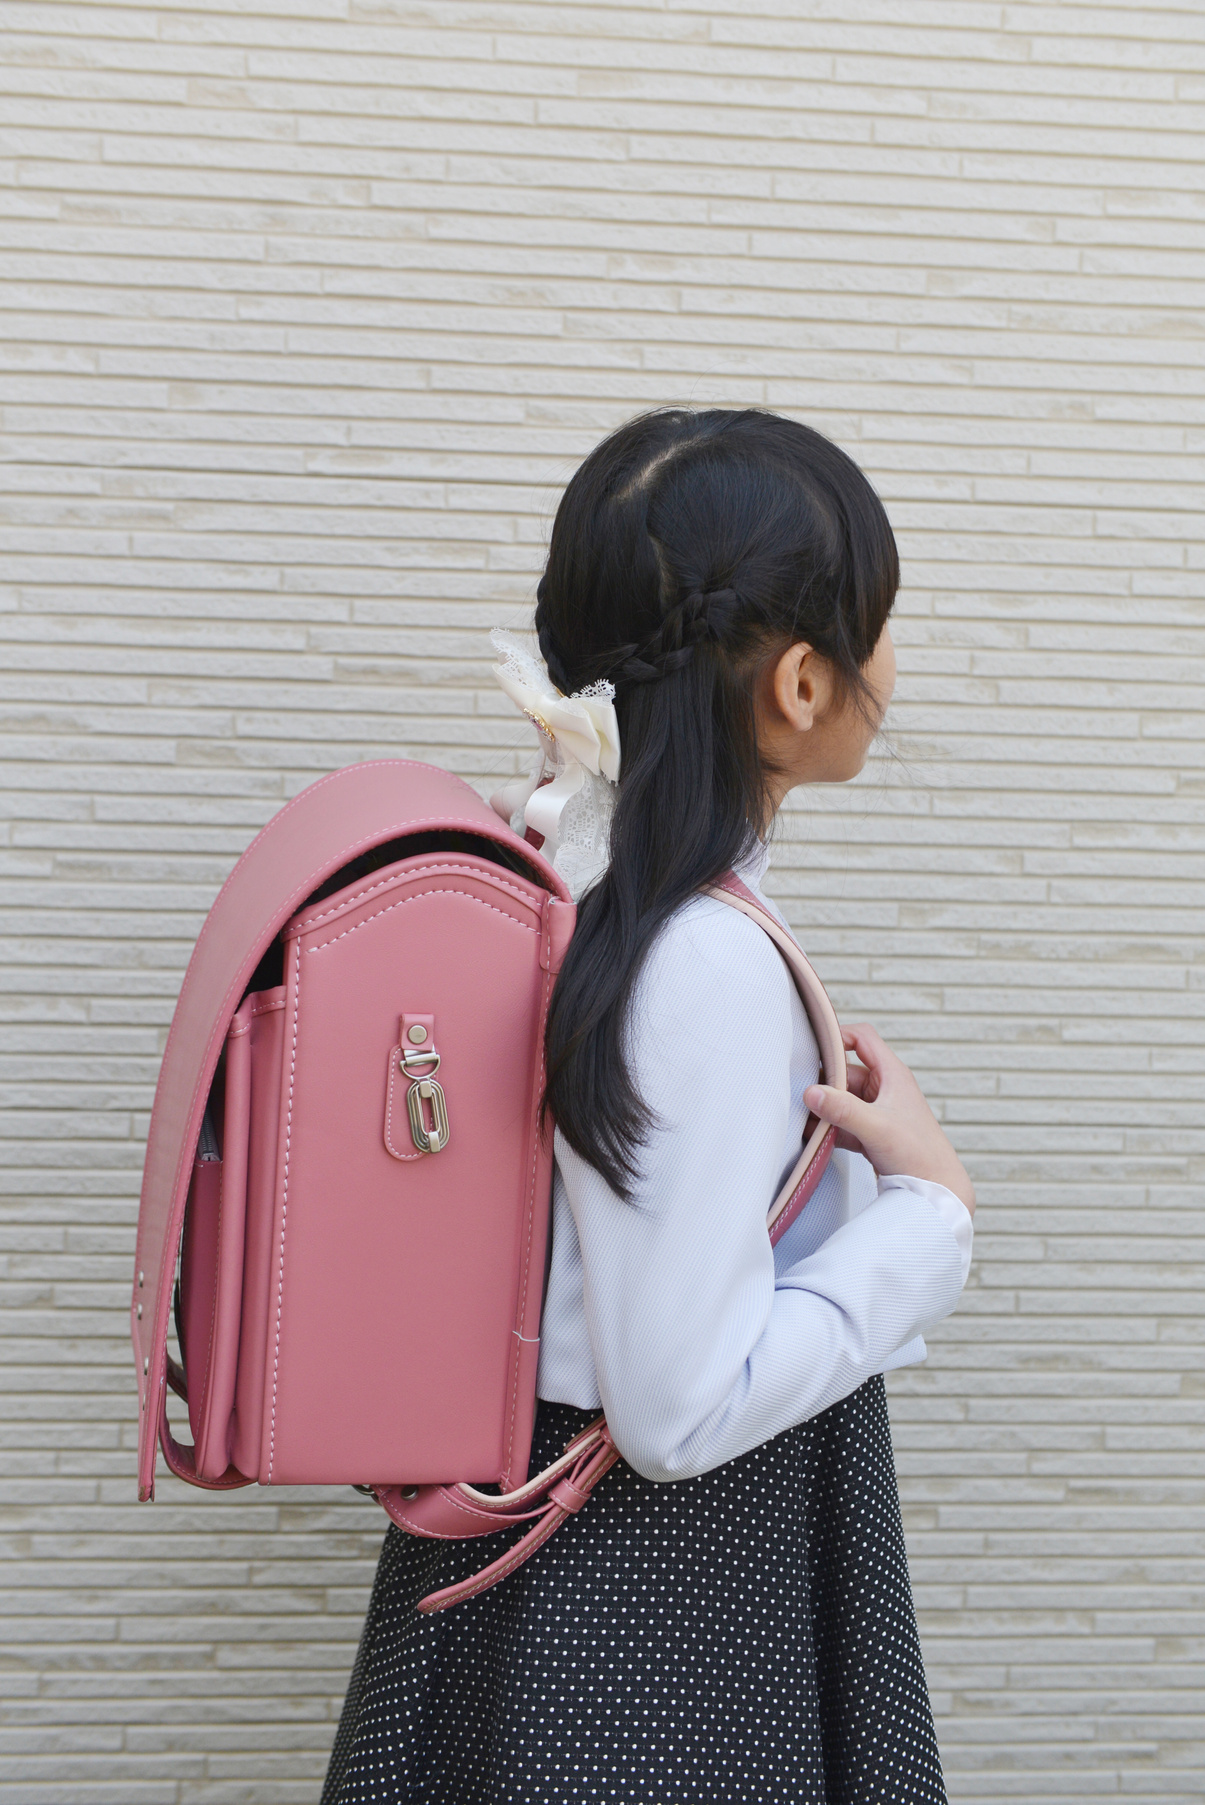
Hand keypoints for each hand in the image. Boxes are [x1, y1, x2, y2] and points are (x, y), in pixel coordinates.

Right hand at [804, 1023, 974, 1215]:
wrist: (936, 1189)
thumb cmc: (919, 1154)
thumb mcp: (877, 1127)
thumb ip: (842, 1109)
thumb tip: (811, 1093)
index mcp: (891, 1074)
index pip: (862, 1038)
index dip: (839, 1036)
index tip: (814, 1047)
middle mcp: (884, 1088)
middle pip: (844, 1072)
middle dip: (823, 1084)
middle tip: (804, 1096)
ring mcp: (877, 1110)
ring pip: (841, 1099)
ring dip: (825, 1109)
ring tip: (806, 1120)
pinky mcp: (871, 1132)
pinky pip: (843, 1122)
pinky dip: (829, 1129)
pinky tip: (816, 1140)